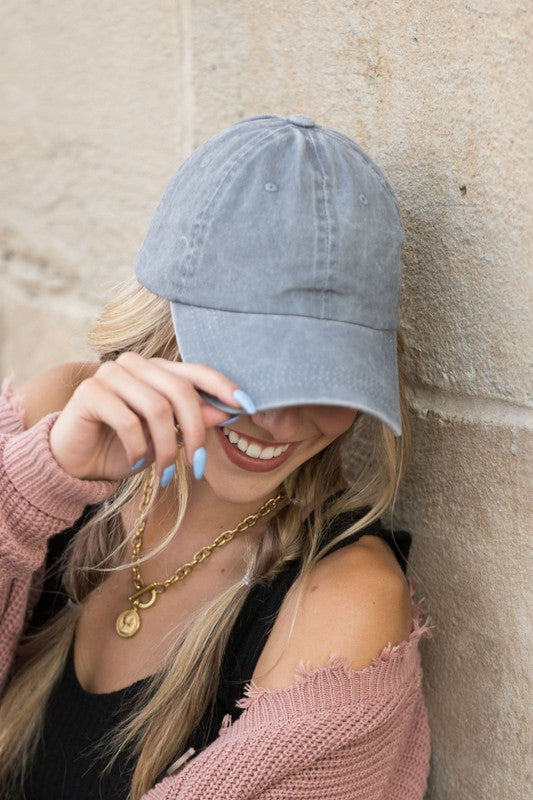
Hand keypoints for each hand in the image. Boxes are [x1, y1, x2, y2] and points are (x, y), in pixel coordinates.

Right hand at [48, 352, 248, 480]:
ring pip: (156, 408)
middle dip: (195, 432)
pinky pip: (128, 421)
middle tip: (198, 467)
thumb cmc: (126, 446)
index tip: (248, 408)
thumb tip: (229, 410)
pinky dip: (139, 448)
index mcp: (157, 369)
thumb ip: (194, 419)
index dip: (225, 387)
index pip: (197, 371)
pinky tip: (137, 462)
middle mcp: (135, 365)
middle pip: (180, 390)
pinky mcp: (90, 393)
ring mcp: (110, 374)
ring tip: (166, 473)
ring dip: (167, 448)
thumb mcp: (167, 436)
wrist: (77, 462)